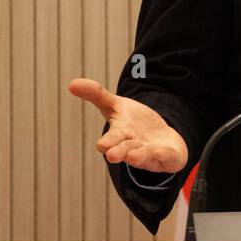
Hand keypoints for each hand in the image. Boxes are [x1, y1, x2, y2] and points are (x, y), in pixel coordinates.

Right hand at [68, 78, 188, 174]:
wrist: (160, 137)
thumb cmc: (134, 124)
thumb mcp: (117, 106)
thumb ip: (97, 95)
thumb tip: (71, 83)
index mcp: (120, 136)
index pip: (111, 140)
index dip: (108, 142)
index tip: (102, 145)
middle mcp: (133, 148)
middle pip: (125, 149)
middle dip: (119, 151)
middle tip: (112, 155)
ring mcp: (151, 154)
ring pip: (145, 155)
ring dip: (139, 155)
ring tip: (133, 156)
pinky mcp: (169, 156)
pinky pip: (167, 156)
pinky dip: (164, 154)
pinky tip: (162, 151)